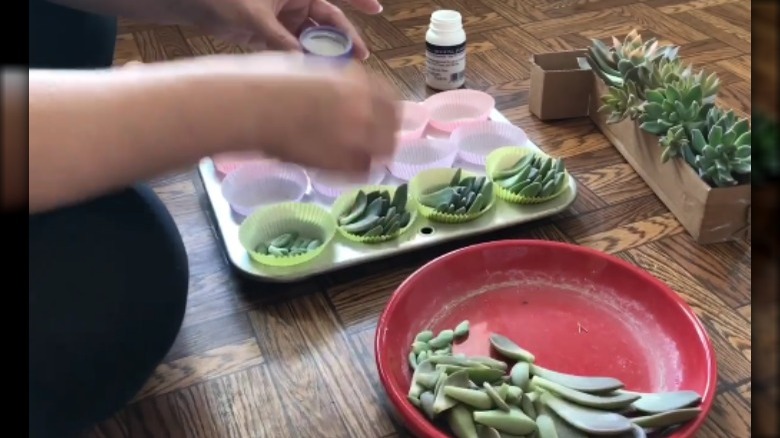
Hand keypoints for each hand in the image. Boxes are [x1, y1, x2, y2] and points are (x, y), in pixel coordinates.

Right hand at [159, 53, 399, 171]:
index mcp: (355, 79)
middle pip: (393, 126)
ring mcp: (356, 133)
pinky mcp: (341, 160)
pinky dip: (354, 172)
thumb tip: (334, 92)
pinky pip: (361, 170)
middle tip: (375, 146)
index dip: (387, 112)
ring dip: (373, 155)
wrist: (250, 106)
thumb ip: (330, 83)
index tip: (381, 120)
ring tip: (359, 161)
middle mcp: (363, 104)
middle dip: (385, 135)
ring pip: (383, 150)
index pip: (390, 99)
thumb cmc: (264, 82)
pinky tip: (341, 170)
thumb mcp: (307, 69)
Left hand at [205, 0, 380, 58]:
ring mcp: (284, 16)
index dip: (357, 0)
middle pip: (327, 19)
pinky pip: (295, 45)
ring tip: (338, 69)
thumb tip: (303, 63)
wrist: (191, 4)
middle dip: (343, 37)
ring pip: (312, 35)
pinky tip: (313, 71)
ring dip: (324, 51)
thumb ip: (280, 40)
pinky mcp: (273, 31)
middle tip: (359, 56)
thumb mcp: (255, 19)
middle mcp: (293, 0)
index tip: (377, 9)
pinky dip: (303, 57)